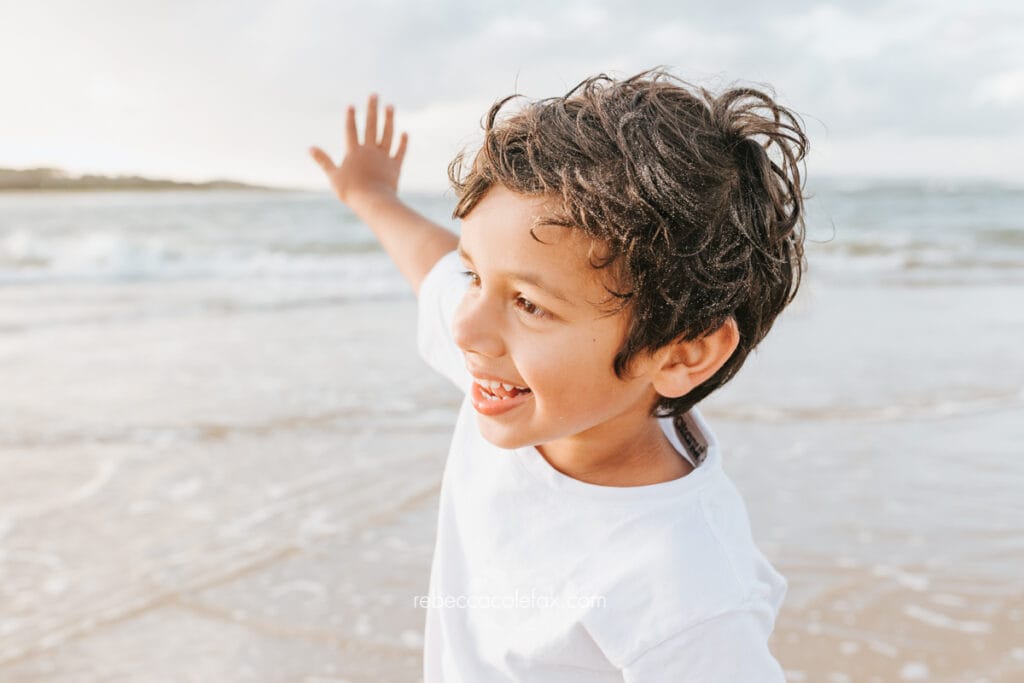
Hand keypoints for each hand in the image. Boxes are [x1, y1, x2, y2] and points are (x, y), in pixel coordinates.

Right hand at [309, 93, 408, 207]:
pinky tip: (405, 133)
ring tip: (390, 106)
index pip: (351, 130)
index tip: (352, 105)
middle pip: (371, 126)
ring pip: (387, 134)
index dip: (350, 117)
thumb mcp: (333, 176)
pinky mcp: (395, 166)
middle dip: (372, 109)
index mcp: (354, 152)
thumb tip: (310, 148)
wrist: (373, 201)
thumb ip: (323, 160)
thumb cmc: (351, 191)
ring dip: (389, 120)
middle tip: (375, 95)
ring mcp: (384, 157)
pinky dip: (402, 142)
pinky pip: (400, 152)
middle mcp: (370, 150)